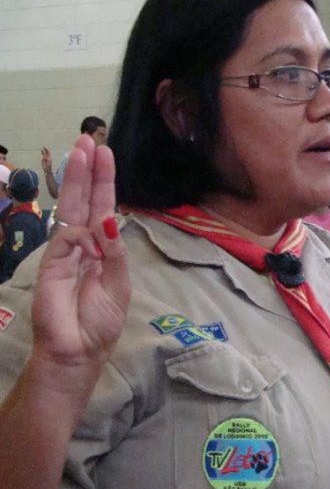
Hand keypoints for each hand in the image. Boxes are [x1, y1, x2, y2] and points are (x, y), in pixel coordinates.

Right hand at [31, 135, 130, 367]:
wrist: (78, 350)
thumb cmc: (100, 320)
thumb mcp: (118, 283)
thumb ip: (115, 252)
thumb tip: (109, 220)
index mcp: (101, 247)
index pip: (102, 207)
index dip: (103, 182)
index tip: (104, 153)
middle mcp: (82, 243)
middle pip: (83, 199)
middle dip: (85, 169)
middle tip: (87, 138)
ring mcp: (65, 249)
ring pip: (70, 207)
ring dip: (77, 178)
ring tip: (82, 150)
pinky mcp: (51, 260)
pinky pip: (68, 236)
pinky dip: (82, 236)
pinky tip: (91, 244)